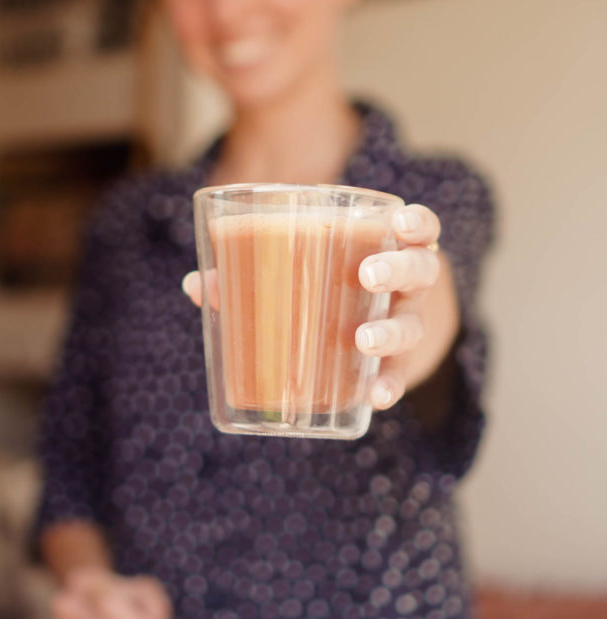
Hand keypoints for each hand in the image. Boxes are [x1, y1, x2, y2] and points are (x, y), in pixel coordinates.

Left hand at [181, 202, 456, 414]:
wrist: (365, 340)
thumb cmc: (324, 289)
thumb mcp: (302, 274)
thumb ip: (251, 273)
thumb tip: (197, 284)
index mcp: (389, 250)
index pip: (419, 228)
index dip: (417, 222)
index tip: (398, 221)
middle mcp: (408, 287)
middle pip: (421, 270)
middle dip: (398, 269)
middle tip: (367, 274)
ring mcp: (406, 326)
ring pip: (412, 324)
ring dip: (390, 331)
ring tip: (364, 340)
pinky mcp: (397, 366)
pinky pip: (399, 376)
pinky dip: (388, 386)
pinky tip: (374, 397)